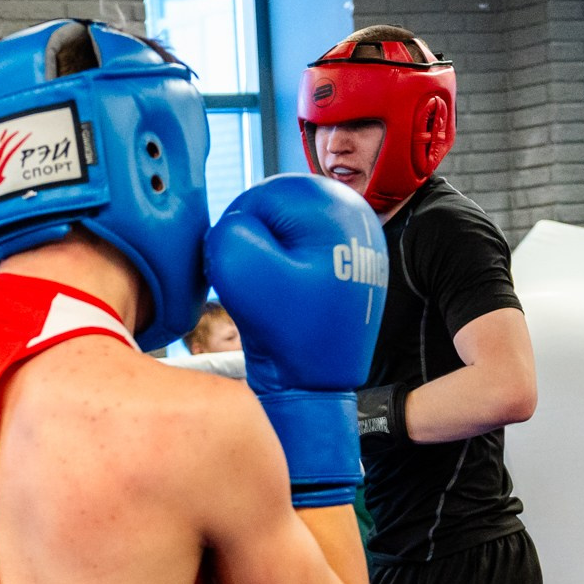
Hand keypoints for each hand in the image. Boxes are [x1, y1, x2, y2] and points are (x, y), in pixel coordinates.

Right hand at [205, 174, 386, 506]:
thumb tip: (234, 225)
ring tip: (274, 296)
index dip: (237, 234)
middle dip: (257, 245)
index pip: (261, 197)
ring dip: (270, 258)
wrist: (320, 387)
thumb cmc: (287, 334)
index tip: (242, 273)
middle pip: (279, 211)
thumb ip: (227, 232)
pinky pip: (305, 252)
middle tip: (257, 286)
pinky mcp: (350, 263)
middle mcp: (356, 214)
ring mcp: (357, 240)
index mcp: (336, 208)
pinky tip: (289, 300)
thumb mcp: (242, 275)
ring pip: (290, 231)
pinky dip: (289, 271)